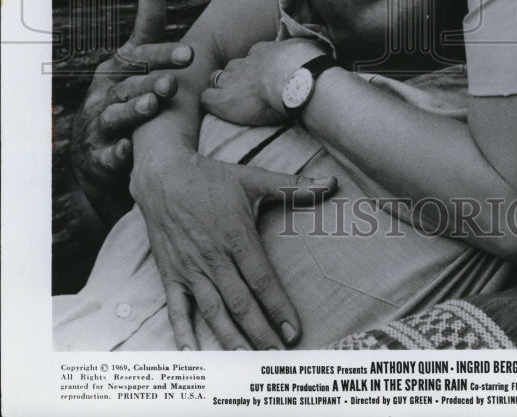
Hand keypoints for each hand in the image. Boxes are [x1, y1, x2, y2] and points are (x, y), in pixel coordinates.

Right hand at [71, 0, 190, 221]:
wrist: (95, 151)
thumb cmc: (123, 96)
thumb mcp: (131, 63)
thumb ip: (146, 29)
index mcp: (116, 70)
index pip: (139, 58)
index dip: (163, 55)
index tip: (191, 53)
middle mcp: (105, 94)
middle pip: (128, 86)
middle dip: (149, 83)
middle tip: (172, 83)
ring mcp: (100, 126)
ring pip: (115, 117)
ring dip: (132, 111)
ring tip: (150, 106)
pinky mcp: (99, 157)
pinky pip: (107, 155)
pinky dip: (116, 153)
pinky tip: (128, 150)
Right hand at [130, 148, 335, 348]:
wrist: (163, 176)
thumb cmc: (212, 178)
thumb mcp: (254, 178)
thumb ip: (293, 186)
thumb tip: (332, 182)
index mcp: (237, 237)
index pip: (262, 280)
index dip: (278, 308)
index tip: (294, 331)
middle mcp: (213, 258)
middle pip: (240, 303)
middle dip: (260, 333)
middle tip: (277, 357)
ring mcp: (190, 269)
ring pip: (212, 312)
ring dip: (229, 339)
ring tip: (246, 363)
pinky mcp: (170, 274)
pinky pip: (177, 309)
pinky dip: (183, 334)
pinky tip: (193, 356)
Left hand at [201, 38, 326, 125]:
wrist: (297, 79)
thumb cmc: (308, 65)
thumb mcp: (308, 48)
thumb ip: (304, 48)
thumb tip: (314, 44)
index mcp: (265, 51)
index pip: (253, 56)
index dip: (256, 68)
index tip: (265, 77)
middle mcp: (246, 62)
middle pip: (233, 67)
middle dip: (236, 77)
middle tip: (248, 91)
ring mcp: (233, 80)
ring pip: (217, 79)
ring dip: (222, 89)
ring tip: (231, 101)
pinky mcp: (224, 99)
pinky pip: (206, 98)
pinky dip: (210, 102)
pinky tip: (216, 109)